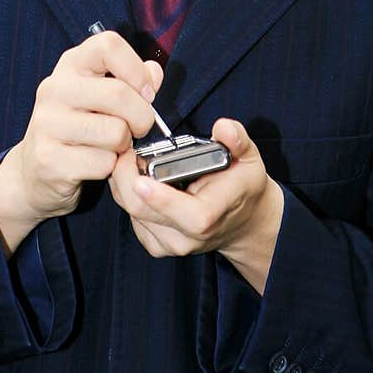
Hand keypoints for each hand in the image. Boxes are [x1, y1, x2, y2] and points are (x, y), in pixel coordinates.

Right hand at [0, 30, 162, 254]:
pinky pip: (103, 163)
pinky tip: (96, 164)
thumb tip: (154, 72)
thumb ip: (130, 81)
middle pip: (119, 94)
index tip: (146, 93)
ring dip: (124, 146)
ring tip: (111, 146)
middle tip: (138, 129)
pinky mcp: (49, 158)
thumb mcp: (99, 95)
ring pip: (115, 132)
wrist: (33, 170)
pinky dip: (110, 168)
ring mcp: (48, 123)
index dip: (137, 70)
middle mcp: (54, 88)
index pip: (108, 45)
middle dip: (142, 117)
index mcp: (70, 65)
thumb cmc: (76, 127)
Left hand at [108, 118, 283, 294]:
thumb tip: (223, 127)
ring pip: (131, 213)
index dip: (161, 198)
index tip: (141, 179)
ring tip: (130, 159)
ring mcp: (171, 243)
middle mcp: (189, 236)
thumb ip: (237, 140)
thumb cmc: (242, 186)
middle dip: (126, 178)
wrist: (242, 219)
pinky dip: (126, 196)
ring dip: (123, 184)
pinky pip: (130, 219)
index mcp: (212, 215)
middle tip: (125, 149)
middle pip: (144, 211)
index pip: (187, 215)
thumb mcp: (249, 158)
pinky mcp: (156, 245)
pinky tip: (136, 178)